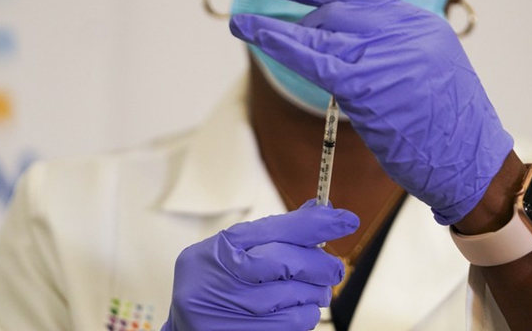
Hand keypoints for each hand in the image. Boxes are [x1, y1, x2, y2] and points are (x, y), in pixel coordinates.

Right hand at [161, 200, 358, 330]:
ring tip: (315, 290)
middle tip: (334, 268)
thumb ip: (275, 232)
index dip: (316, 224)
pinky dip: (305, 314)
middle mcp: (221, 277)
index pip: (277, 230)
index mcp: (222, 248)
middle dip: (321, 264)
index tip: (346, 220)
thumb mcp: (234, 249)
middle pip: (289, 263)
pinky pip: (292, 324)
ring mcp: (230, 311)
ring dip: (315, 292)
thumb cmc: (214, 280)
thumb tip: (322, 212)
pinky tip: (301, 309)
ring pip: (296, 296)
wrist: (185, 324)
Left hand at [230, 0, 513, 225]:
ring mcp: (387, 54)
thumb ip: (395, 53)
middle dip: (301, 20)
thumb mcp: (433, 73)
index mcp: (421, 24)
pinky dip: (279, 44)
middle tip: (275, 31)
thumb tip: (348, 48)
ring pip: (321, 30)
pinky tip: (255, 35)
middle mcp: (405, 31)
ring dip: (276, 28)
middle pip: (337, 10)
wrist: (472, 164)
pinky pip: (313, 58)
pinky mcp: (367, 84)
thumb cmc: (451, 130)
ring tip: (244, 24)